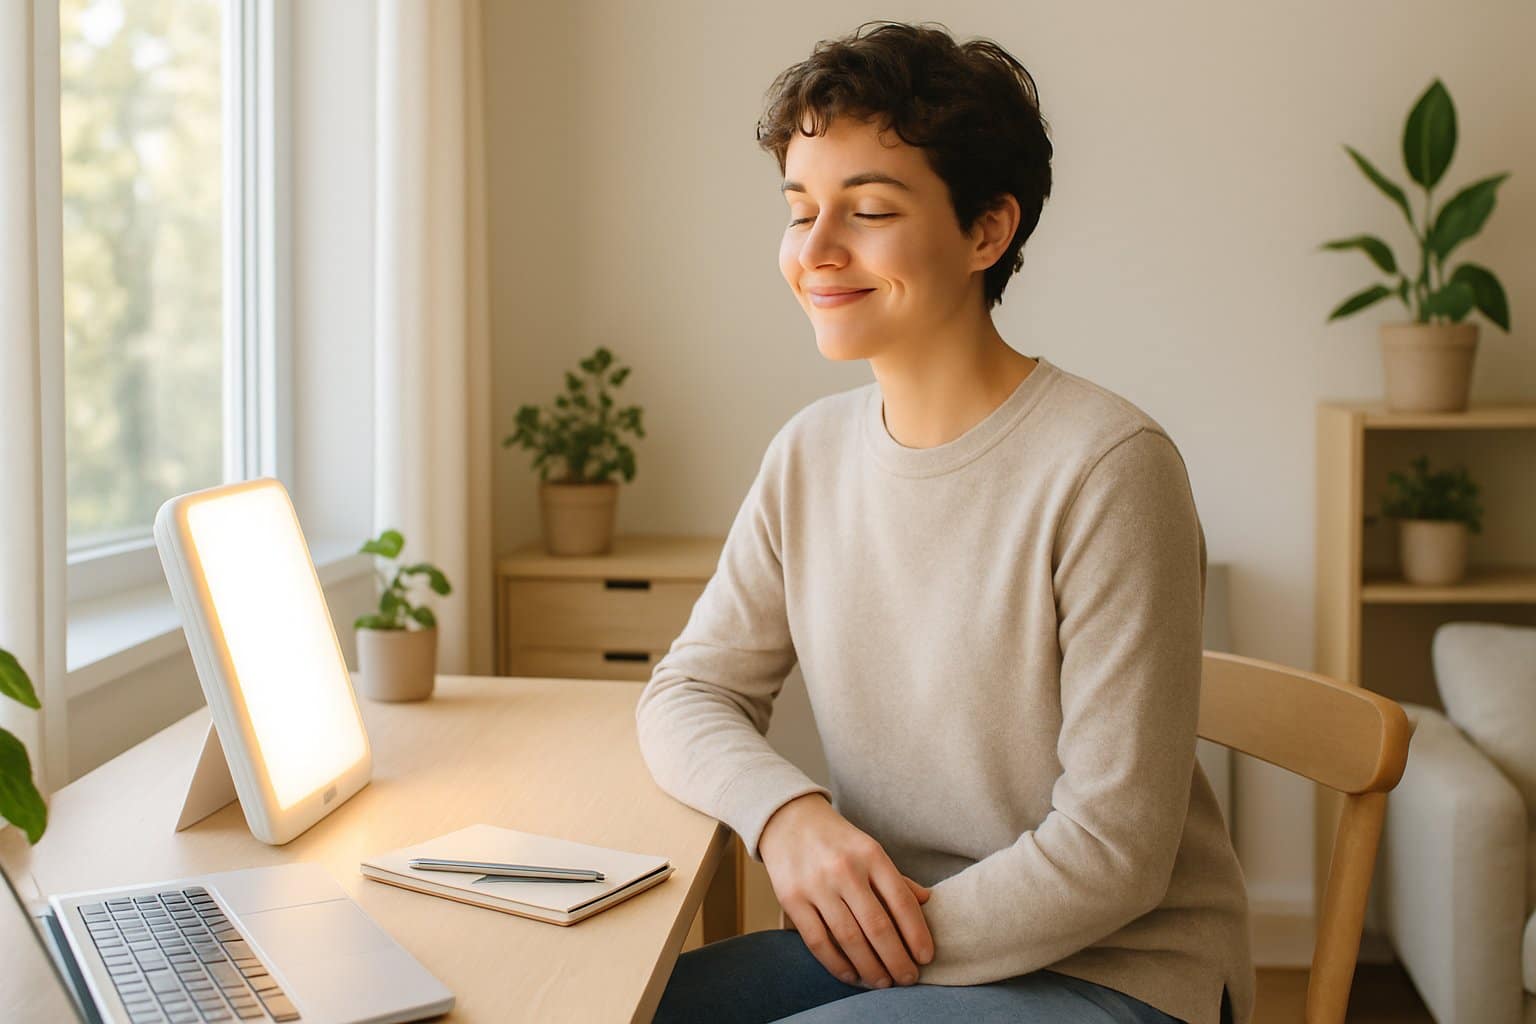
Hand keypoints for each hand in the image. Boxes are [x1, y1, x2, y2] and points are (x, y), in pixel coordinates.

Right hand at [759, 793, 934, 988]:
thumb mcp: (870, 849)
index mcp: (871, 855)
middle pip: (877, 926)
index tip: (926, 957)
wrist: (788, 820)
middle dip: (897, 959)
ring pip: (849, 939)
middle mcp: (845, 870)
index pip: (902, 902)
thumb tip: (927, 902)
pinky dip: (837, 964)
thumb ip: (896, 878)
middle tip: (908, 979)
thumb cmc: (837, 841)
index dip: (917, 934)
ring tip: (883, 982)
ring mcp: (816, 885)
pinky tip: (851, 975)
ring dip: (870, 967)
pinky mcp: (792, 899)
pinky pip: (818, 941)